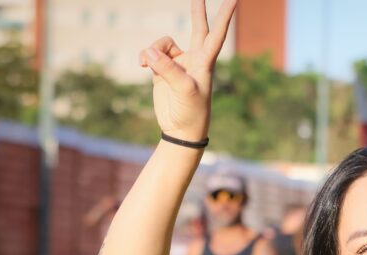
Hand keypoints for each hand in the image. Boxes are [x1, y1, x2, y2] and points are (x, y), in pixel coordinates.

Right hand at [139, 0, 237, 141]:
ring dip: (153, 50)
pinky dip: (145, 57)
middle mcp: (193, 59)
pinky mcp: (162, 71)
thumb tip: (149, 52)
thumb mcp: (184, 91)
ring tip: (148, 66)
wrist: (181, 130)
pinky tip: (142, 66)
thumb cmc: (191, 112)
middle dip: (198, 11)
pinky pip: (151, 54)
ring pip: (163, 43)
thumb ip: (168, 69)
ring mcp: (178, 64)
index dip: (224, 15)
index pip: (217, 33)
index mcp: (205, 62)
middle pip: (198, 28)